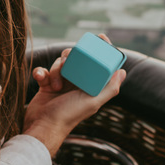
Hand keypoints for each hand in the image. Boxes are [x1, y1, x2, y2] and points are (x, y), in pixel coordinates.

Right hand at [23, 35, 125, 153]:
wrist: (43, 126)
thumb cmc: (69, 116)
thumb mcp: (92, 102)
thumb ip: (109, 89)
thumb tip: (122, 72)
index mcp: (90, 86)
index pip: (99, 64)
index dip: (102, 49)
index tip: (101, 37)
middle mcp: (77, 84)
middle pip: (77, 58)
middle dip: (71, 57)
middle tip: (67, 63)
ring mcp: (62, 83)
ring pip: (60, 62)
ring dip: (55, 69)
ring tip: (55, 84)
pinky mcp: (47, 84)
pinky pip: (44, 70)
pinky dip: (41, 72)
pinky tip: (41, 78)